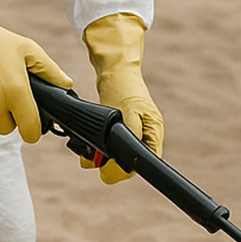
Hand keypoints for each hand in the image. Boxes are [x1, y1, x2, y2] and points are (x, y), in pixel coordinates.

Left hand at [82, 13, 163, 183]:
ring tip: (86, 153)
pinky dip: (96, 149)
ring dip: (100, 158)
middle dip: (109, 166)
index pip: (145, 163)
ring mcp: (134, 134)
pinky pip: (110, 148)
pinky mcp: (120, 131)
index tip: (106, 169)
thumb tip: (122, 161)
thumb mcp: (126, 112)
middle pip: (130, 165)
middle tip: (92, 160)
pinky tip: (86, 146)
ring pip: (118, 159)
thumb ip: (128, 136)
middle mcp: (146, 136)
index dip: (125, 171)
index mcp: (154, 133)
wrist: (114, 70)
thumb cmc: (122, 87)